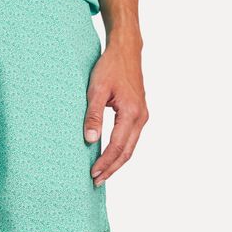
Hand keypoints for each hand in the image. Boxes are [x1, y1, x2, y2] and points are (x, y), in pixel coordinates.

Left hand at [84, 36, 148, 184]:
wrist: (126, 50)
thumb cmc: (110, 67)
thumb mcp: (96, 89)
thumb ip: (92, 115)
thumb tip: (90, 140)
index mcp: (131, 112)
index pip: (117, 146)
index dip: (105, 162)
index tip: (92, 173)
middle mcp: (141, 117)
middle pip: (127, 152)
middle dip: (111, 169)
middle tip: (96, 182)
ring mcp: (142, 116)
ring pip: (130, 148)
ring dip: (116, 163)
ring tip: (102, 174)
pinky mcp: (139, 114)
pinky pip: (131, 139)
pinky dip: (121, 151)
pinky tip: (109, 157)